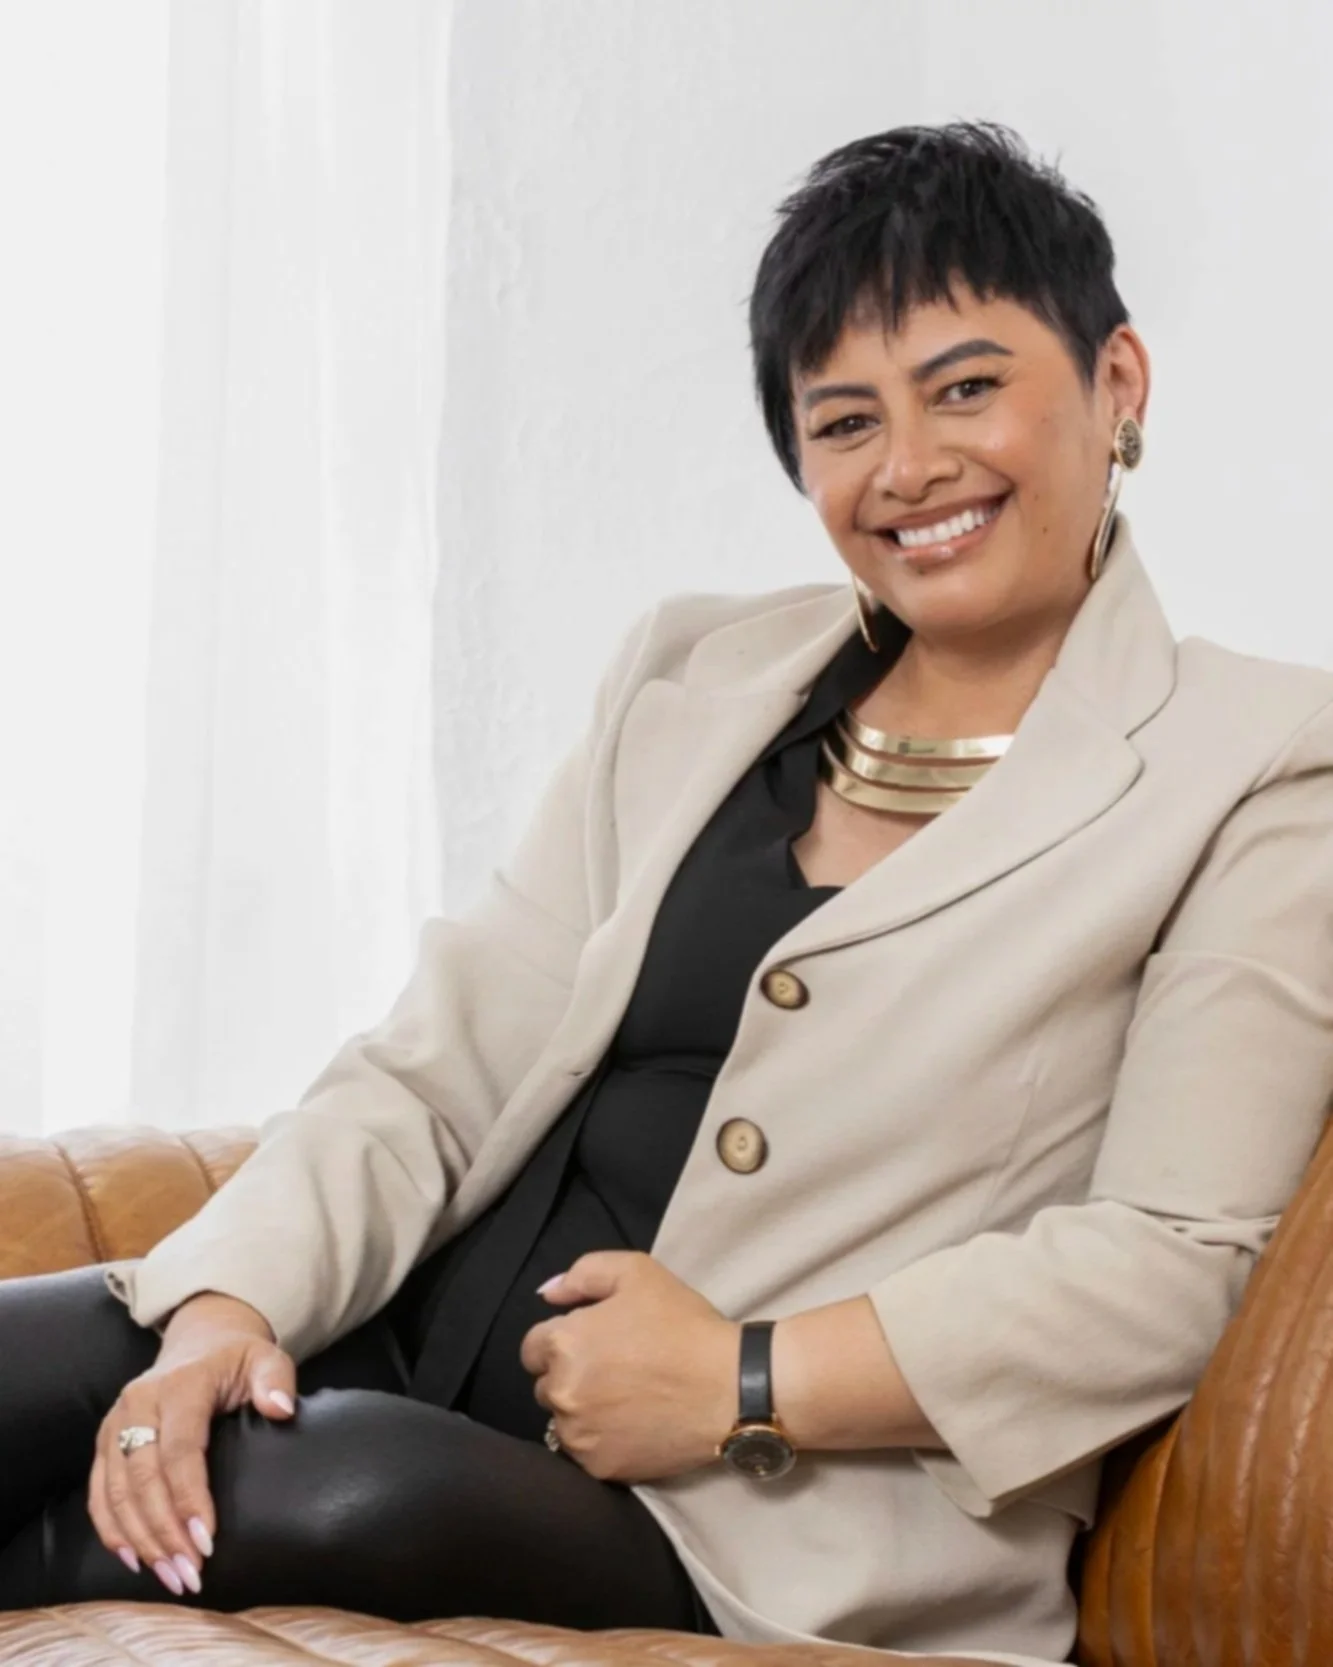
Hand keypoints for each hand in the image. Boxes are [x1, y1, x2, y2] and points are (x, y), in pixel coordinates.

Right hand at [87, 1292, 295, 1595]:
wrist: (200, 1342)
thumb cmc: (237, 1359)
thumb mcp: (266, 1358)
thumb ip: (275, 1380)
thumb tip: (280, 1410)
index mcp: (181, 1384)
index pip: (179, 1449)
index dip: (189, 1498)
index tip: (207, 1542)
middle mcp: (140, 1402)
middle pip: (143, 1478)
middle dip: (165, 1532)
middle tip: (190, 1573)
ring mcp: (116, 1422)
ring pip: (117, 1491)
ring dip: (141, 1539)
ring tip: (171, 1576)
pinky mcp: (105, 1441)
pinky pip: (99, 1492)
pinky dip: (112, 1529)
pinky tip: (134, 1560)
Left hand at [520, 1250, 738, 1482]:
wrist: (730, 1386)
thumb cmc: (683, 1324)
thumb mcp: (637, 1273)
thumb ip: (583, 1274)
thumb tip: (546, 1294)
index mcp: (563, 1344)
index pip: (532, 1349)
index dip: (562, 1342)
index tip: (595, 1344)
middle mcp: (561, 1393)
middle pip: (546, 1386)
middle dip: (571, 1376)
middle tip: (614, 1369)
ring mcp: (580, 1436)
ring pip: (564, 1422)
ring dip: (583, 1411)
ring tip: (624, 1399)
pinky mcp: (601, 1468)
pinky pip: (585, 1452)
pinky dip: (601, 1440)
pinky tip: (632, 1425)